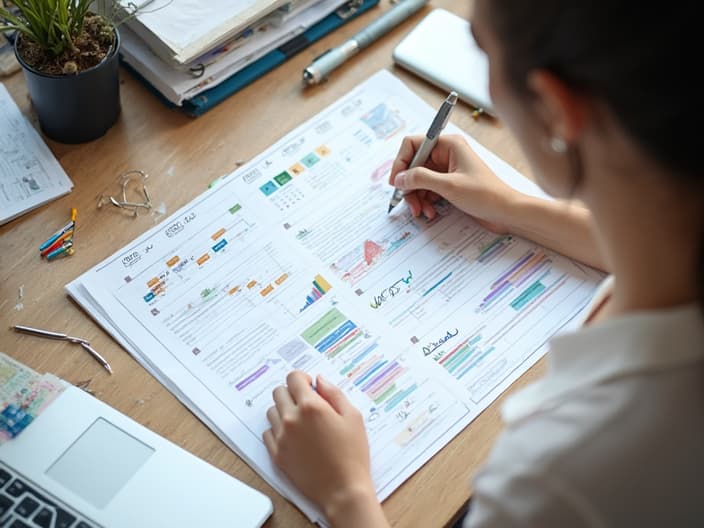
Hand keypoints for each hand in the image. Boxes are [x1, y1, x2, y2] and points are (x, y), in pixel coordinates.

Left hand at [264, 371, 387, 526]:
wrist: (343, 489)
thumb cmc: (352, 454)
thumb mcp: (353, 417)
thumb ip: (334, 393)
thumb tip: (319, 380)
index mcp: (311, 406)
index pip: (293, 378)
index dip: (302, 379)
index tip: (309, 386)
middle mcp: (291, 419)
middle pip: (279, 392)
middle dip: (292, 392)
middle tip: (306, 403)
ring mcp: (282, 438)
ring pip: (271, 411)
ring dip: (283, 410)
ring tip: (301, 422)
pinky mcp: (277, 455)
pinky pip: (268, 433)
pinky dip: (278, 430)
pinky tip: (294, 437)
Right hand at [389, 134, 520, 230]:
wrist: (506, 212)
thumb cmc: (485, 195)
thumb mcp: (449, 186)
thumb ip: (420, 179)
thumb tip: (399, 178)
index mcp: (448, 144)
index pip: (412, 145)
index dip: (401, 162)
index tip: (396, 182)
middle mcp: (446, 154)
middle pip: (413, 165)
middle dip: (409, 186)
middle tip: (409, 203)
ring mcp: (447, 169)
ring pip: (419, 180)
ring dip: (416, 197)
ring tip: (422, 212)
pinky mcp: (449, 184)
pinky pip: (428, 189)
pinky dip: (425, 201)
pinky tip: (431, 212)